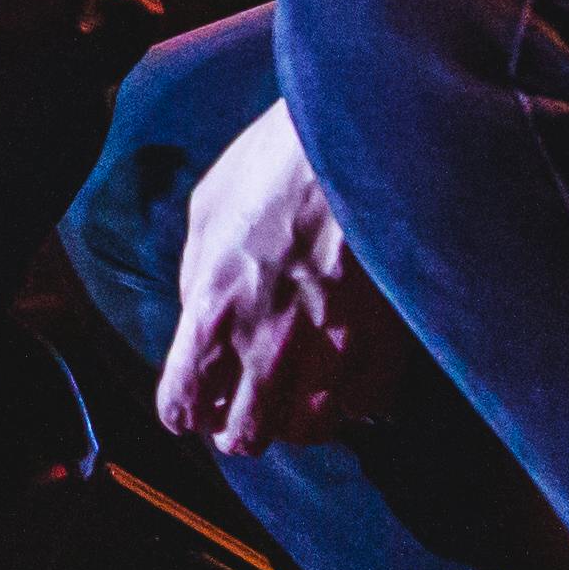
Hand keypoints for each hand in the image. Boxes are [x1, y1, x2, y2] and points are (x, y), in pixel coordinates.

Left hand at [156, 102, 405, 463]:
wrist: (359, 133)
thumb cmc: (277, 159)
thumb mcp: (208, 209)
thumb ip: (198, 277)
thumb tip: (200, 316)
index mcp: (214, 309)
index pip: (182, 405)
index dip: (186, 411)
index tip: (197, 403)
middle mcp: (268, 342)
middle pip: (245, 436)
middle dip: (237, 428)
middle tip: (244, 408)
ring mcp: (332, 348)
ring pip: (308, 432)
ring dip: (295, 421)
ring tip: (296, 396)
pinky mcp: (386, 341)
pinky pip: (366, 406)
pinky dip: (353, 403)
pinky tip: (346, 381)